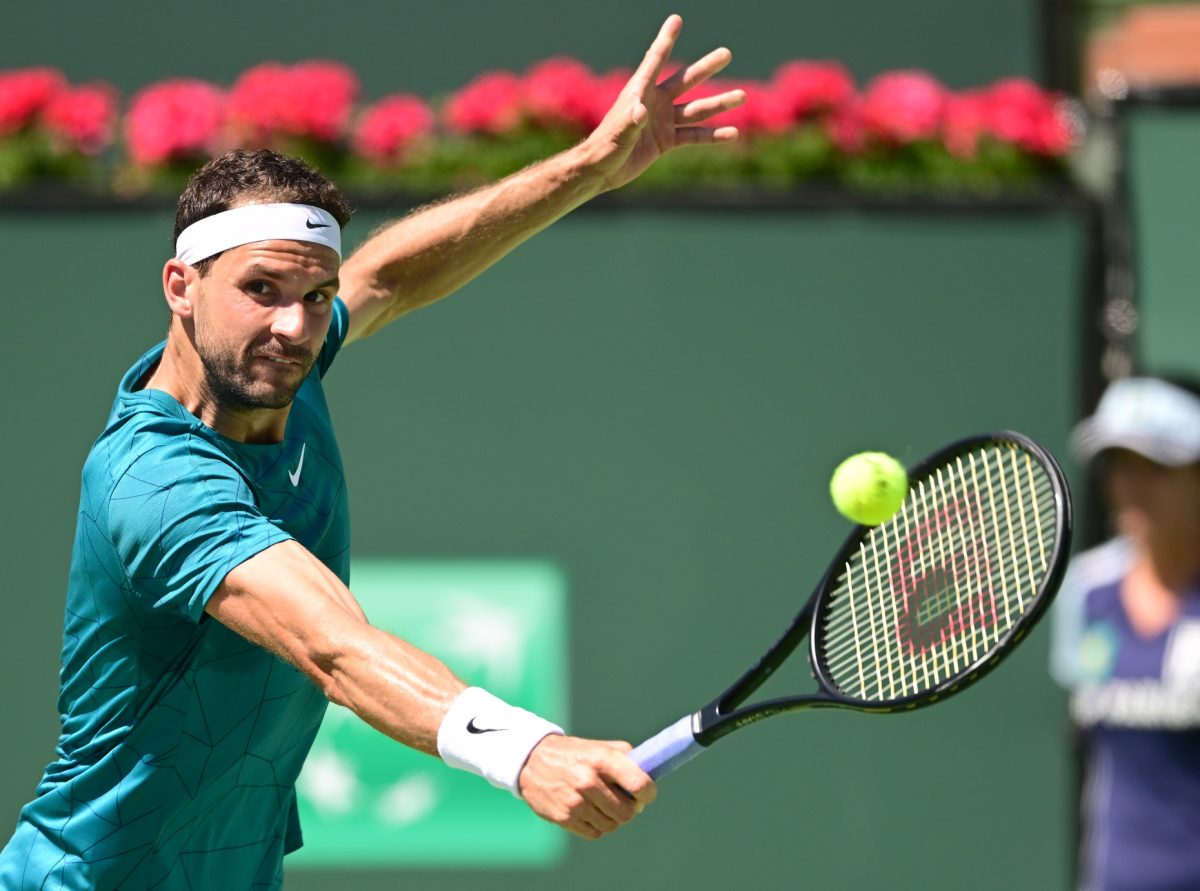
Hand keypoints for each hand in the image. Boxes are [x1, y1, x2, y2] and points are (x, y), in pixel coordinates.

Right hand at [518, 735, 656, 839]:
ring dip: (612, 818)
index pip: (639, 784)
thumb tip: (649, 778)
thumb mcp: (599, 746)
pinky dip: (597, 826)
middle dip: (629, 809)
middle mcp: (588, 780)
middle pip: (627, 812)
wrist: (531, 761)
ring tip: (602, 805)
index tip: (646, 794)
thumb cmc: (574, 754)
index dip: (648, 793)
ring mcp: (575, 801)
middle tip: (621, 801)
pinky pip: (595, 833)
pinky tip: (589, 812)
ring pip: (612, 825)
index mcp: (602, 759)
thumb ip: (626, 758)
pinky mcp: (564, 817)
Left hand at [583, 14, 745, 191]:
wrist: (602, 170)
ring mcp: (663, 121)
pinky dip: (713, 135)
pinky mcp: (667, 141)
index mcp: (639, 91)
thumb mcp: (618, 133)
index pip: (655, 60)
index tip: (676, 19)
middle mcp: (655, 102)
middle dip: (705, 68)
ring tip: (742, 95)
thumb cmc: (605, 147)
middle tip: (727, 53)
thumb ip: (630, 121)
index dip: (666, 39)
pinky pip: (693, 136)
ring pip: (696, 109)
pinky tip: (732, 133)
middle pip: (685, 81)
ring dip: (719, 103)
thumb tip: (642, 112)